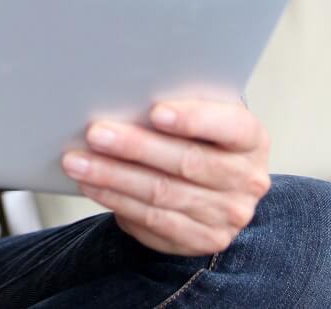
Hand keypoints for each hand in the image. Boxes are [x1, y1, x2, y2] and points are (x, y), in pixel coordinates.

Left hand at [61, 97, 270, 255]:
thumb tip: (127, 91)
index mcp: (252, 138)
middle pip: (186, 162)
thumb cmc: (203, 137)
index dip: (193, 119)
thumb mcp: (205, 113)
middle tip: (96, 133)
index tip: (156, 111)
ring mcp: (226, 215)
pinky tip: (92, 186)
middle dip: (136, 147)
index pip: (229, 126)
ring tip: (78, 161)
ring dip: (114, 177)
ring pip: (162, 193)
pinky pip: (153, 221)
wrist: (220, 186)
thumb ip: (181, 104)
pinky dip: (117, 201)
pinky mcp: (202, 240)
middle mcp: (246, 179)